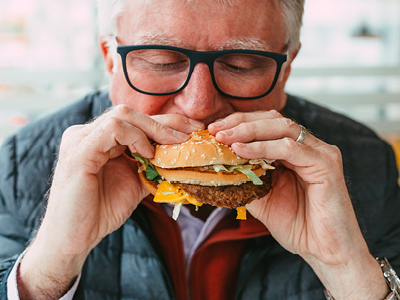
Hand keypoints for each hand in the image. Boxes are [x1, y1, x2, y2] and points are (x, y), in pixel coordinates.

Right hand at [18, 106, 202, 298]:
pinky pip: (112, 130)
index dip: (167, 122)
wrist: (76, 237)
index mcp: (100, 139)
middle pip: (132, 114)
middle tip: (192, 134)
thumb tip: (181, 157)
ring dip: (154, 128)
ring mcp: (81, 139)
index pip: (136, 120)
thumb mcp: (135, 183)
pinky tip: (148, 153)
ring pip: (123, 116)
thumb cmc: (101, 211)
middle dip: (166, 122)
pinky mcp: (79, 150)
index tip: (194, 129)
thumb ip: (151, 166)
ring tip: (172, 145)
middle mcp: (88, 133)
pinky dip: (135, 137)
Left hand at [208, 110, 388, 298]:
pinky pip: (290, 148)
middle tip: (216, 130)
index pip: (266, 124)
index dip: (239, 123)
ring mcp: (319, 152)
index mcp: (294, 152)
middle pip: (273, 120)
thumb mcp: (261, 198)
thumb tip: (218, 164)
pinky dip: (263, 147)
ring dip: (249, 131)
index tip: (214, 129)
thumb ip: (246, 177)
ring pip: (282, 128)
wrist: (324, 251)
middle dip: (241, 122)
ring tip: (224, 138)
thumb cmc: (297, 225)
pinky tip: (242, 150)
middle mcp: (308, 147)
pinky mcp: (325, 164)